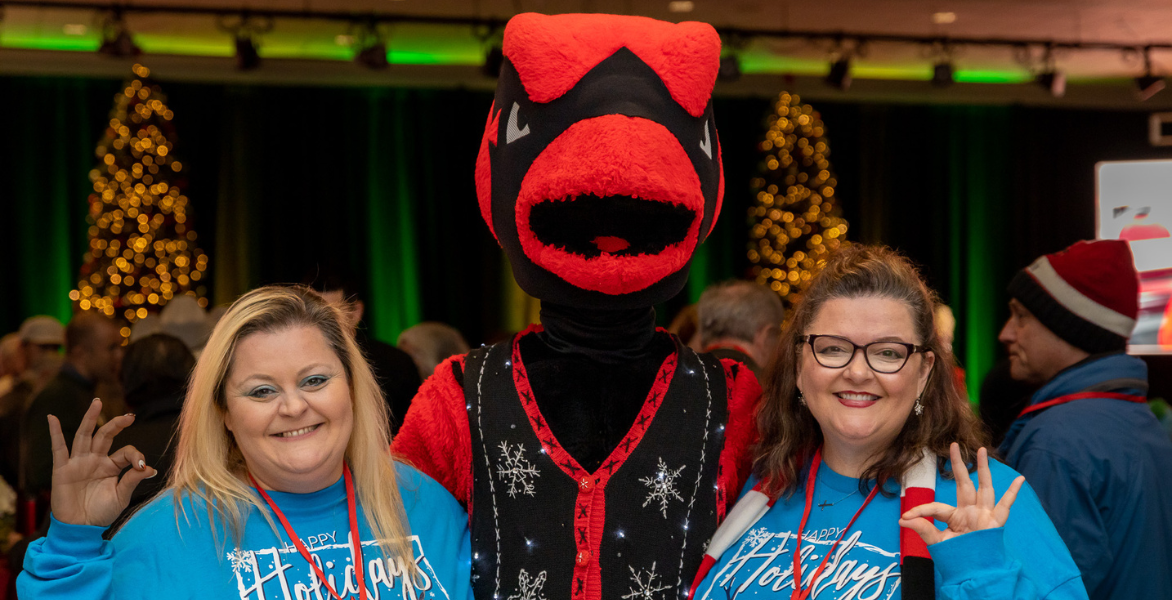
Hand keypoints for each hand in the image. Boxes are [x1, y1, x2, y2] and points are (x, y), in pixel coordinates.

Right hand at [48, 398, 156, 526]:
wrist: (80, 528)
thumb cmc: (101, 512)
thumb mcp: (121, 496)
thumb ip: (133, 480)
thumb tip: (150, 468)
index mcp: (111, 466)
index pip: (126, 452)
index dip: (136, 456)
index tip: (143, 467)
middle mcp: (95, 460)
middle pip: (105, 436)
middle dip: (116, 424)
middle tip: (129, 415)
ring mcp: (78, 463)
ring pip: (84, 436)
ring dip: (90, 419)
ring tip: (97, 402)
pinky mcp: (62, 469)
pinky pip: (58, 448)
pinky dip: (55, 433)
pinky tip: (52, 418)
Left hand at [898, 443, 1024, 545]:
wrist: (975, 572)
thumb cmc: (958, 557)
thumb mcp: (937, 543)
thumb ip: (923, 529)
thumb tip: (902, 520)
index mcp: (954, 516)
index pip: (936, 507)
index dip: (920, 511)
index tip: (904, 518)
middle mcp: (970, 511)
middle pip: (964, 483)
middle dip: (958, 465)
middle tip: (953, 445)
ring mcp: (984, 515)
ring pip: (984, 487)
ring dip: (983, 469)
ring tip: (981, 450)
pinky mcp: (995, 523)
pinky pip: (1006, 505)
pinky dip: (1013, 492)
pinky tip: (1019, 479)